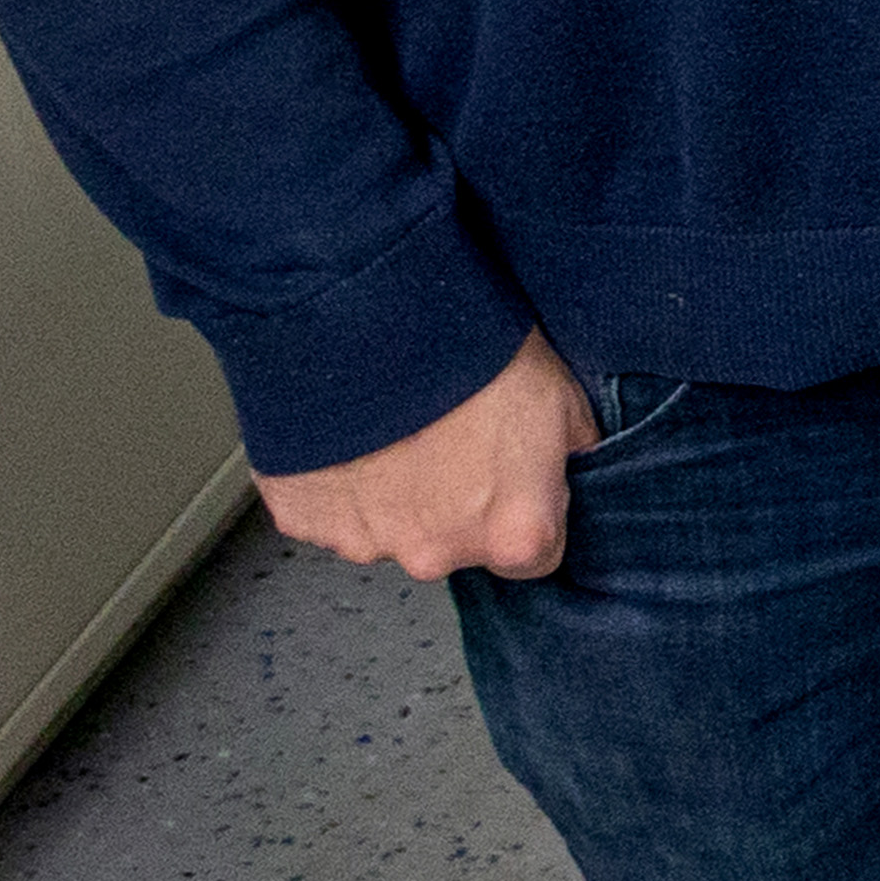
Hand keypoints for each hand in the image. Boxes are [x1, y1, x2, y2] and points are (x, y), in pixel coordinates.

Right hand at [260, 330, 586, 583]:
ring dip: (397, 494)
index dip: (528, 510)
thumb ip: (572, 456)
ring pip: (393, 529)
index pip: (535, 555)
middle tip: (452, 441)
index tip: (514, 477)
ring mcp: (367, 544)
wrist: (372, 325)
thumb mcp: (565, 398)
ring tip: (400, 433)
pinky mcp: (307, 523)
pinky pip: (333, 512)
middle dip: (459, 504)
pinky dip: (342, 484)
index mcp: (516, 534)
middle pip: (458, 544)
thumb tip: (572, 468)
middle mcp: (440, 555)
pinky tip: (354, 439)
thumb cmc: (473, 356)